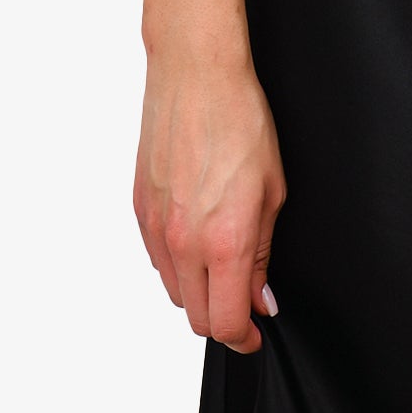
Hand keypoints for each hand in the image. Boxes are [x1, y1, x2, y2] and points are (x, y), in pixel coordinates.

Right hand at [134, 0, 286, 355]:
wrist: (197, 75)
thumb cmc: (240, 119)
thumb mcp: (272, 190)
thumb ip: (263, 253)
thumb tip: (260, 296)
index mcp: (223, 241)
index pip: (224, 322)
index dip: (244, 336)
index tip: (255, 332)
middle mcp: (183, 242)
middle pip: (195, 316)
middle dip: (223, 318)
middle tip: (245, 299)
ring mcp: (155, 227)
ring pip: (173, 290)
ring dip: (198, 292)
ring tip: (224, 264)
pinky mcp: (138, 209)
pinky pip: (156, 259)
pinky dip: (177, 263)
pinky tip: (197, 238)